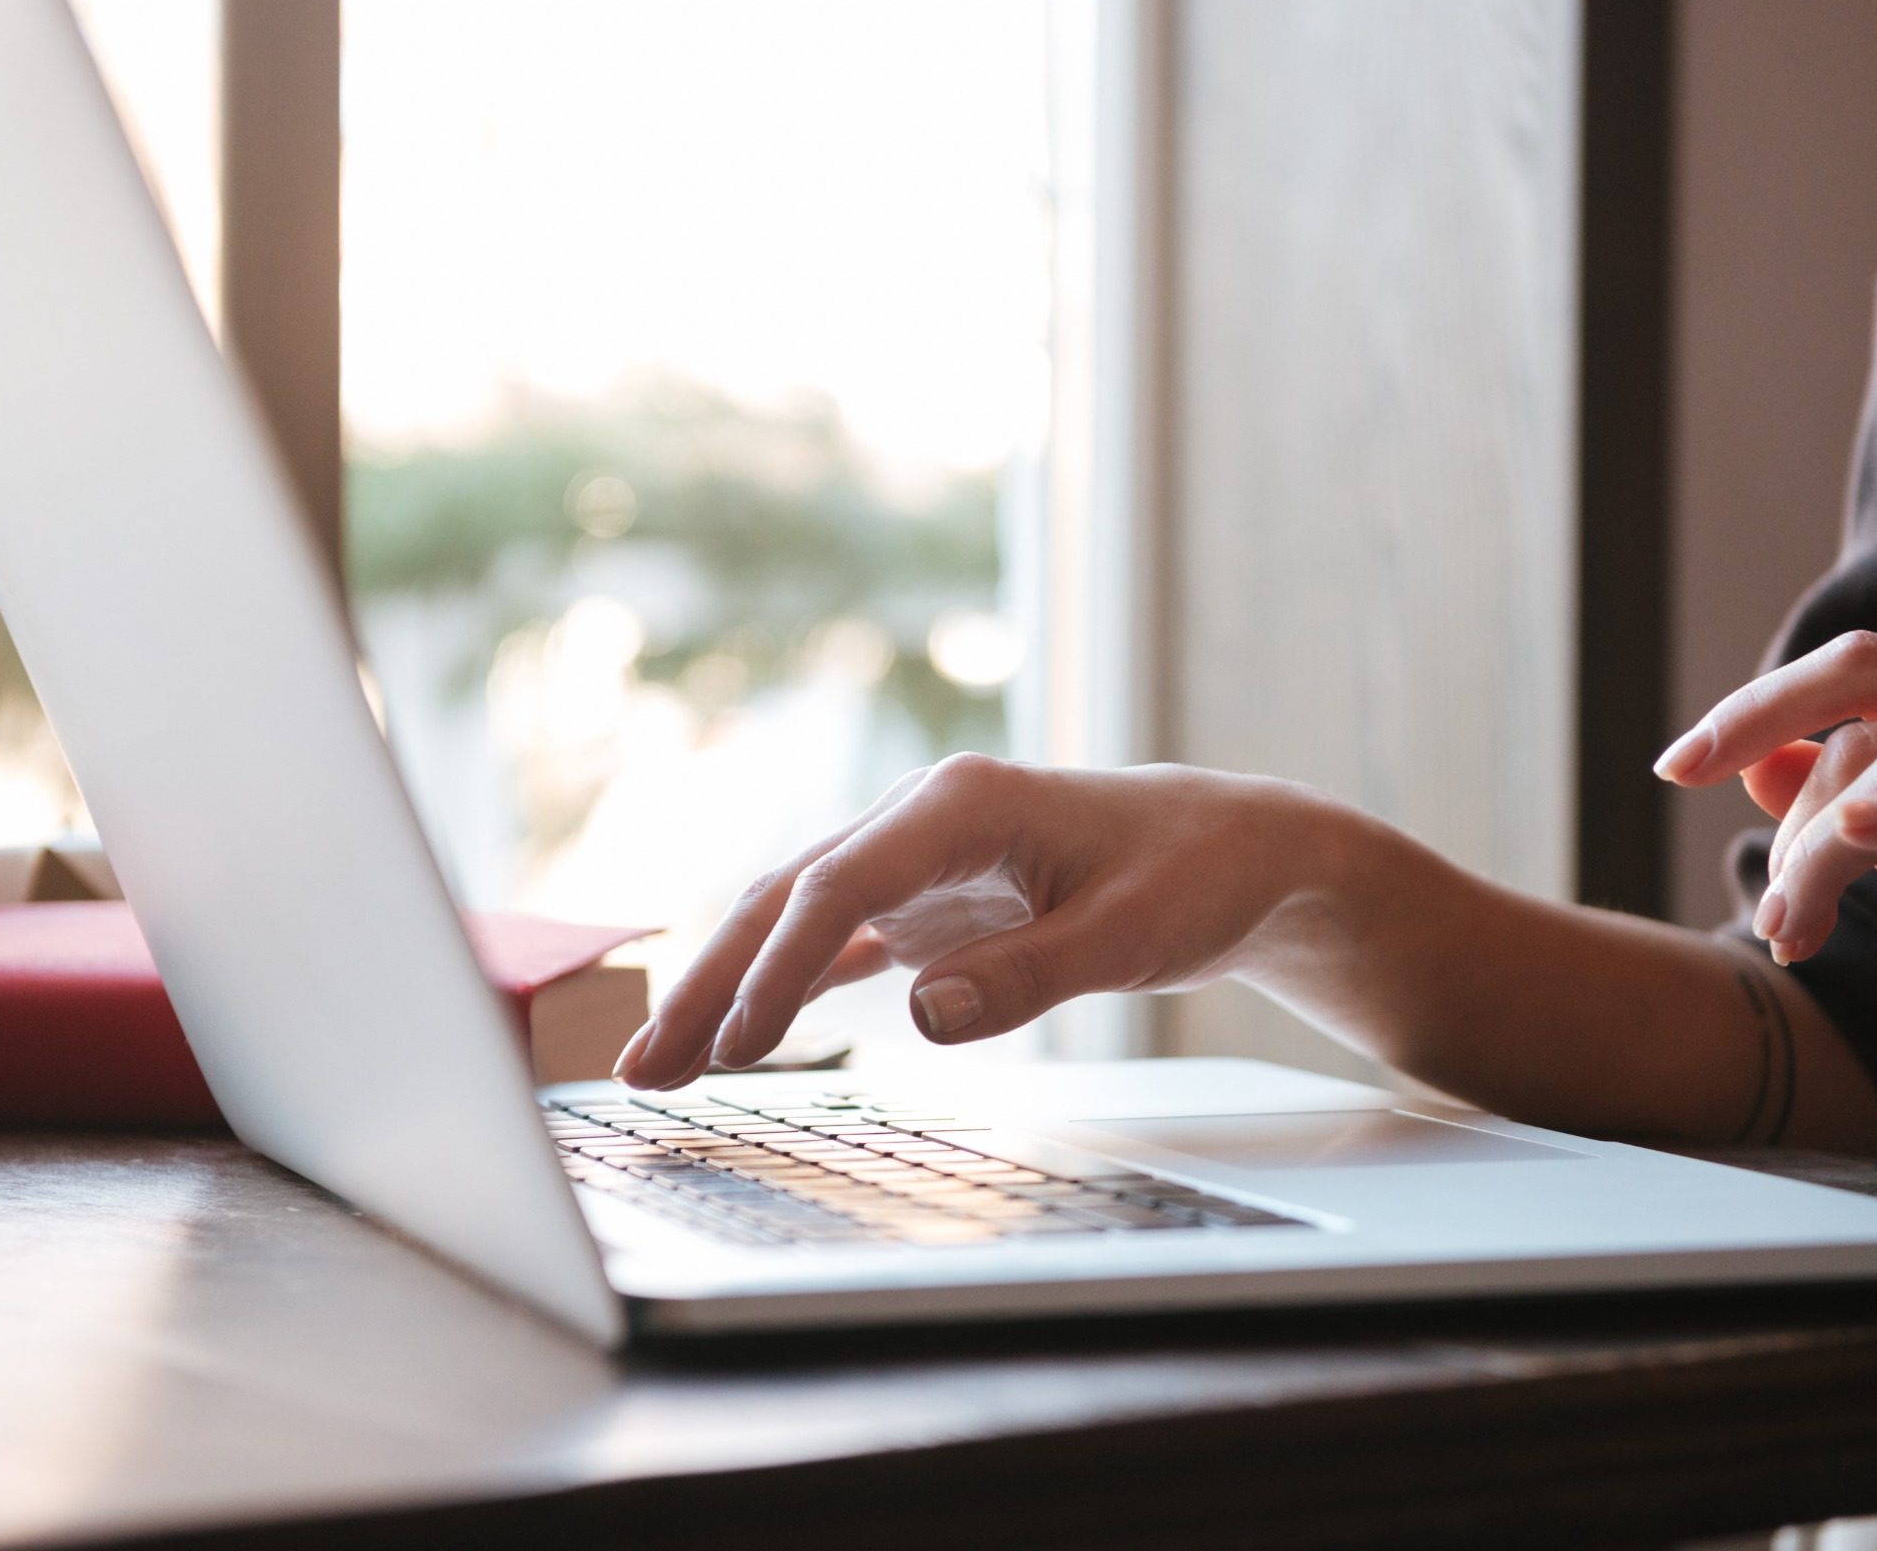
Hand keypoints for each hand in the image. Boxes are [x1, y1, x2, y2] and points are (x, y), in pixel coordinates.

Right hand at [612, 756, 1348, 1089]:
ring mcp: (918, 858)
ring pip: (795, 919)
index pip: (839, 887)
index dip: (781, 968)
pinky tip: (735, 1037)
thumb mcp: (1129, 936)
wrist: (1238, 849)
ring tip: (659, 1067)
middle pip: (787, 899)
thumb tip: (918, 1019)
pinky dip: (783, 987)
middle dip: (709, 982)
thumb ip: (1026, 975)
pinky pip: (834, 940)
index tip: (737, 1045)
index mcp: (960, 805)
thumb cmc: (1192, 878)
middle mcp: (921, 819)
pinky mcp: (930, 900)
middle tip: (639, 1071)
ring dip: (728, 988)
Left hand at [1656, 631, 1876, 1191]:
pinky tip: (1849, 844)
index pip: (1862, 664)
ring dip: (1813, 862)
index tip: (1674, 764)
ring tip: (1799, 937)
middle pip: (1862, 721)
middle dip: (1784, 815)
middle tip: (1769, 913)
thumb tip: (1754, 757)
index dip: (1757, 705)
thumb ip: (1854, 809)